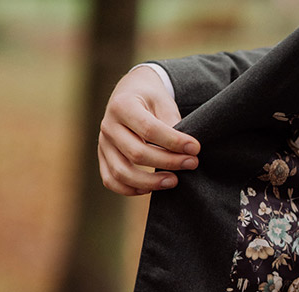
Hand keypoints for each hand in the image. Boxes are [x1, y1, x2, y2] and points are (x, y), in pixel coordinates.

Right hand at [98, 66, 200, 195]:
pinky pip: (110, 180)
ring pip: (121, 172)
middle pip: (136, 153)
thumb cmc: (151, 99)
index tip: (195, 148)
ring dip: (150, 182)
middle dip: (168, 162)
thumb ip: (172, 123)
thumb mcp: (164, 102)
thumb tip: (184, 151)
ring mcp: (103, 143)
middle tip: (192, 164)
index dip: (174, 142)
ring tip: (174, 181)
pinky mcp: (103, 157)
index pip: (149, 129)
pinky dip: (129, 189)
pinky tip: (150, 189)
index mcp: (122, 106)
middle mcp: (108, 125)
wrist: (130, 93)